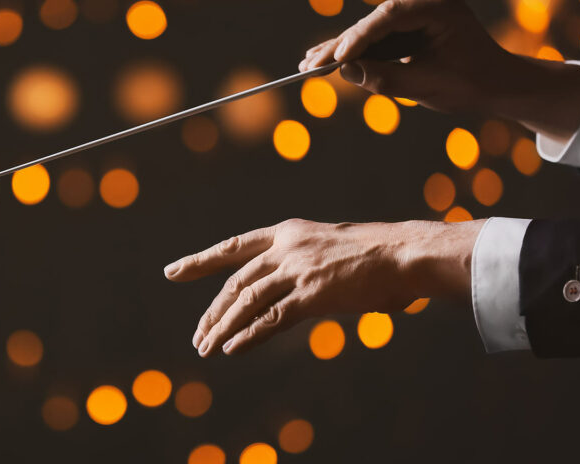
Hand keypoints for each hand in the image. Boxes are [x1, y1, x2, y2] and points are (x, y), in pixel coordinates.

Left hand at [164, 218, 483, 356]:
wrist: (407, 252)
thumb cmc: (377, 253)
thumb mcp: (329, 246)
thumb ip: (303, 263)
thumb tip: (290, 290)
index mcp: (288, 231)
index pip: (233, 247)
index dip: (200, 261)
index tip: (173, 271)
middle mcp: (286, 247)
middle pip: (235, 282)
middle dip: (212, 311)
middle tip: (197, 335)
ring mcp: (298, 269)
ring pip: (246, 301)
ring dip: (223, 327)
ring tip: (207, 348)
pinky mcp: (313, 293)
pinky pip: (271, 319)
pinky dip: (249, 335)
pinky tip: (233, 349)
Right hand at [299, 0, 579, 141]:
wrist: (498, 84)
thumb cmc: (471, 85)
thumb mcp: (427, 86)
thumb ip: (386, 79)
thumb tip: (344, 71)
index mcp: (441, 7)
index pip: (390, 15)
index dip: (359, 36)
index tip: (336, 58)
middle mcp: (428, 0)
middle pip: (376, 21)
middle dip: (343, 44)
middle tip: (310, 63)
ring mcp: (419, 9)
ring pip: (373, 29)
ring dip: (344, 47)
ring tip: (308, 62)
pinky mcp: (411, 23)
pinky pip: (379, 36)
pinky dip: (358, 50)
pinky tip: (327, 58)